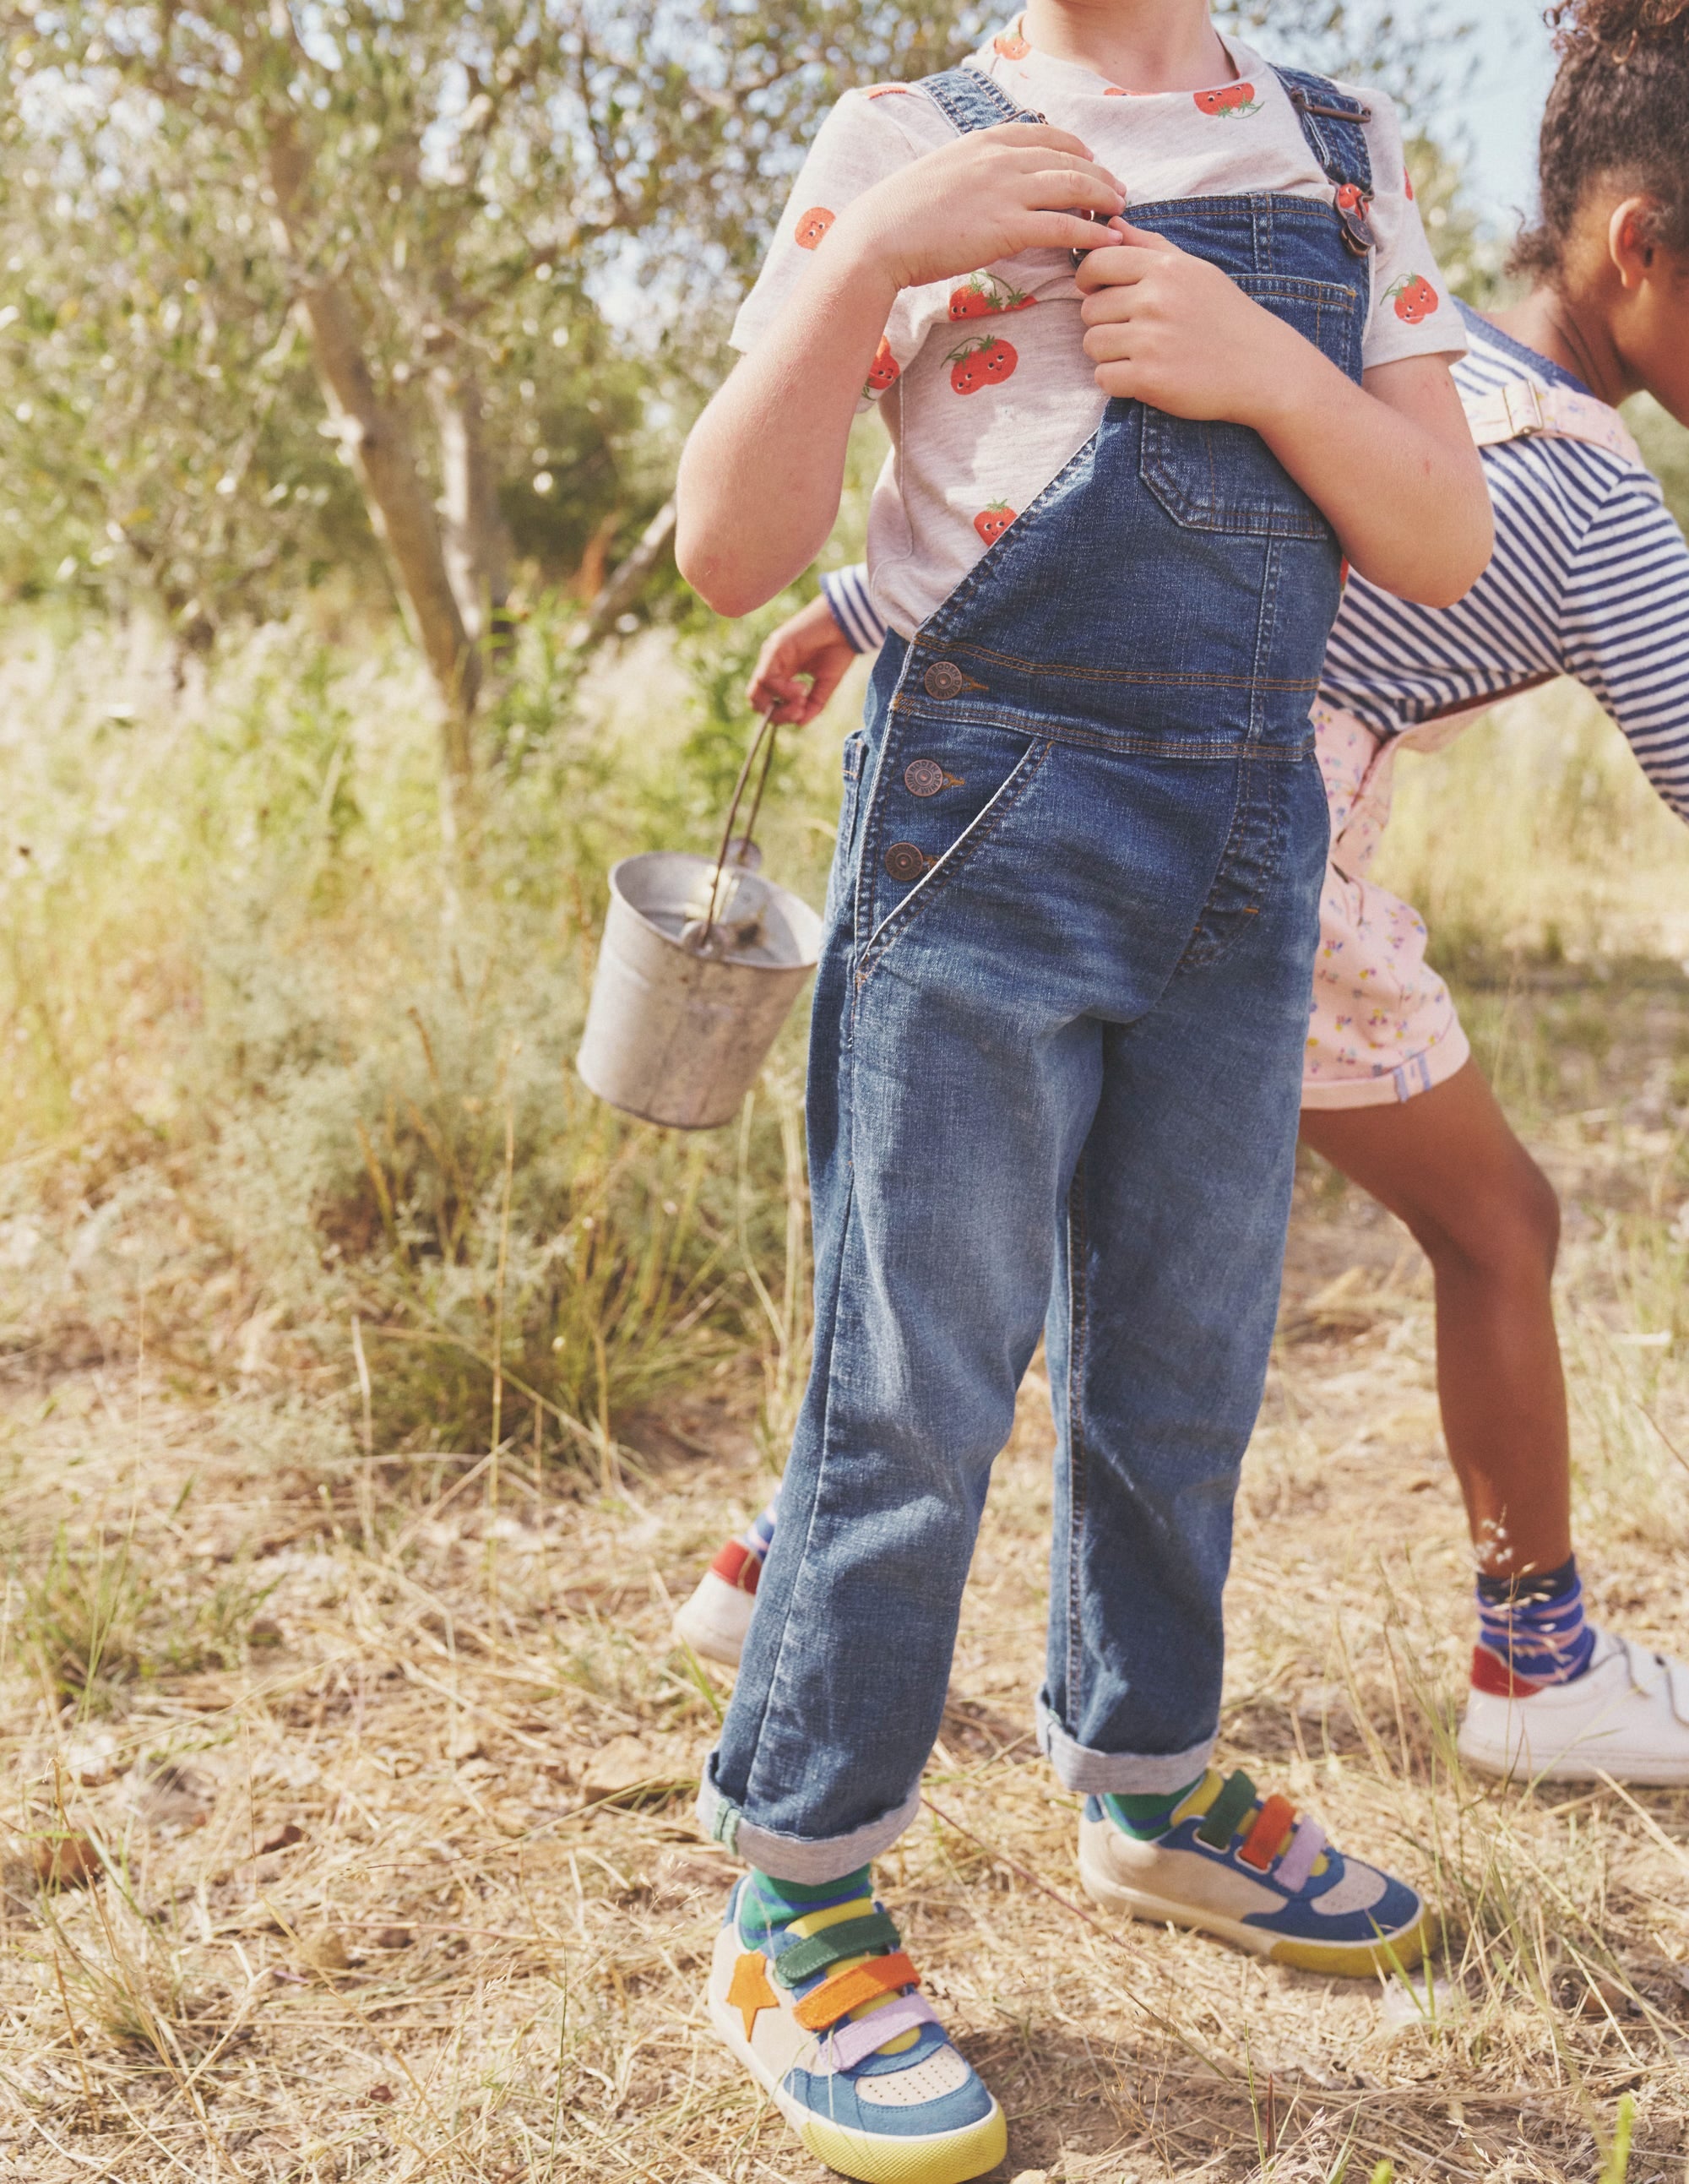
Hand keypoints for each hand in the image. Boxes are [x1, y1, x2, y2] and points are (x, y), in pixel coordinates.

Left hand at [748, 591, 858, 723]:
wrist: (848, 624)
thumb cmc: (839, 648)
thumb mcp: (826, 684)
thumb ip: (813, 704)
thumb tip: (800, 723)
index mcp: (782, 671)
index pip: (766, 701)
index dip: (781, 715)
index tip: (802, 714)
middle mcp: (772, 663)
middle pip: (756, 699)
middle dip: (777, 714)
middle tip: (799, 712)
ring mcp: (771, 655)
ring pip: (757, 692)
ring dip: (781, 704)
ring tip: (803, 698)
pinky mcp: (774, 648)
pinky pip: (766, 678)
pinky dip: (782, 690)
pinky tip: (801, 689)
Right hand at [835, 124, 1125, 293]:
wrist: (877, 238)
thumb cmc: (898, 216)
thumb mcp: (937, 176)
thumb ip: (969, 174)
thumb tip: (981, 188)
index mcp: (982, 142)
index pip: (1042, 134)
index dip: (1072, 146)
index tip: (1089, 158)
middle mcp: (999, 159)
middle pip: (1066, 158)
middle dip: (1098, 173)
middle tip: (1118, 189)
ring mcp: (1005, 191)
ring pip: (1072, 187)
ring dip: (1102, 198)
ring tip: (1120, 212)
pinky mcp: (1007, 228)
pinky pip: (1063, 226)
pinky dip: (1091, 232)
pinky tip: (1107, 240)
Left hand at [1076, 222, 1308, 424]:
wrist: (1262, 368)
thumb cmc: (1225, 317)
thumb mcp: (1194, 270)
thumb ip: (1150, 246)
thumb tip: (1112, 225)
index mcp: (1165, 268)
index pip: (1097, 263)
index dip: (1088, 280)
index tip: (1099, 293)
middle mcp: (1155, 299)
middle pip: (1089, 309)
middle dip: (1104, 322)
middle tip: (1133, 333)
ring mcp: (1151, 340)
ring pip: (1093, 344)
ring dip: (1109, 354)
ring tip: (1141, 355)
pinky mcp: (1149, 378)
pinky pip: (1103, 378)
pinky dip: (1117, 382)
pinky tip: (1143, 377)